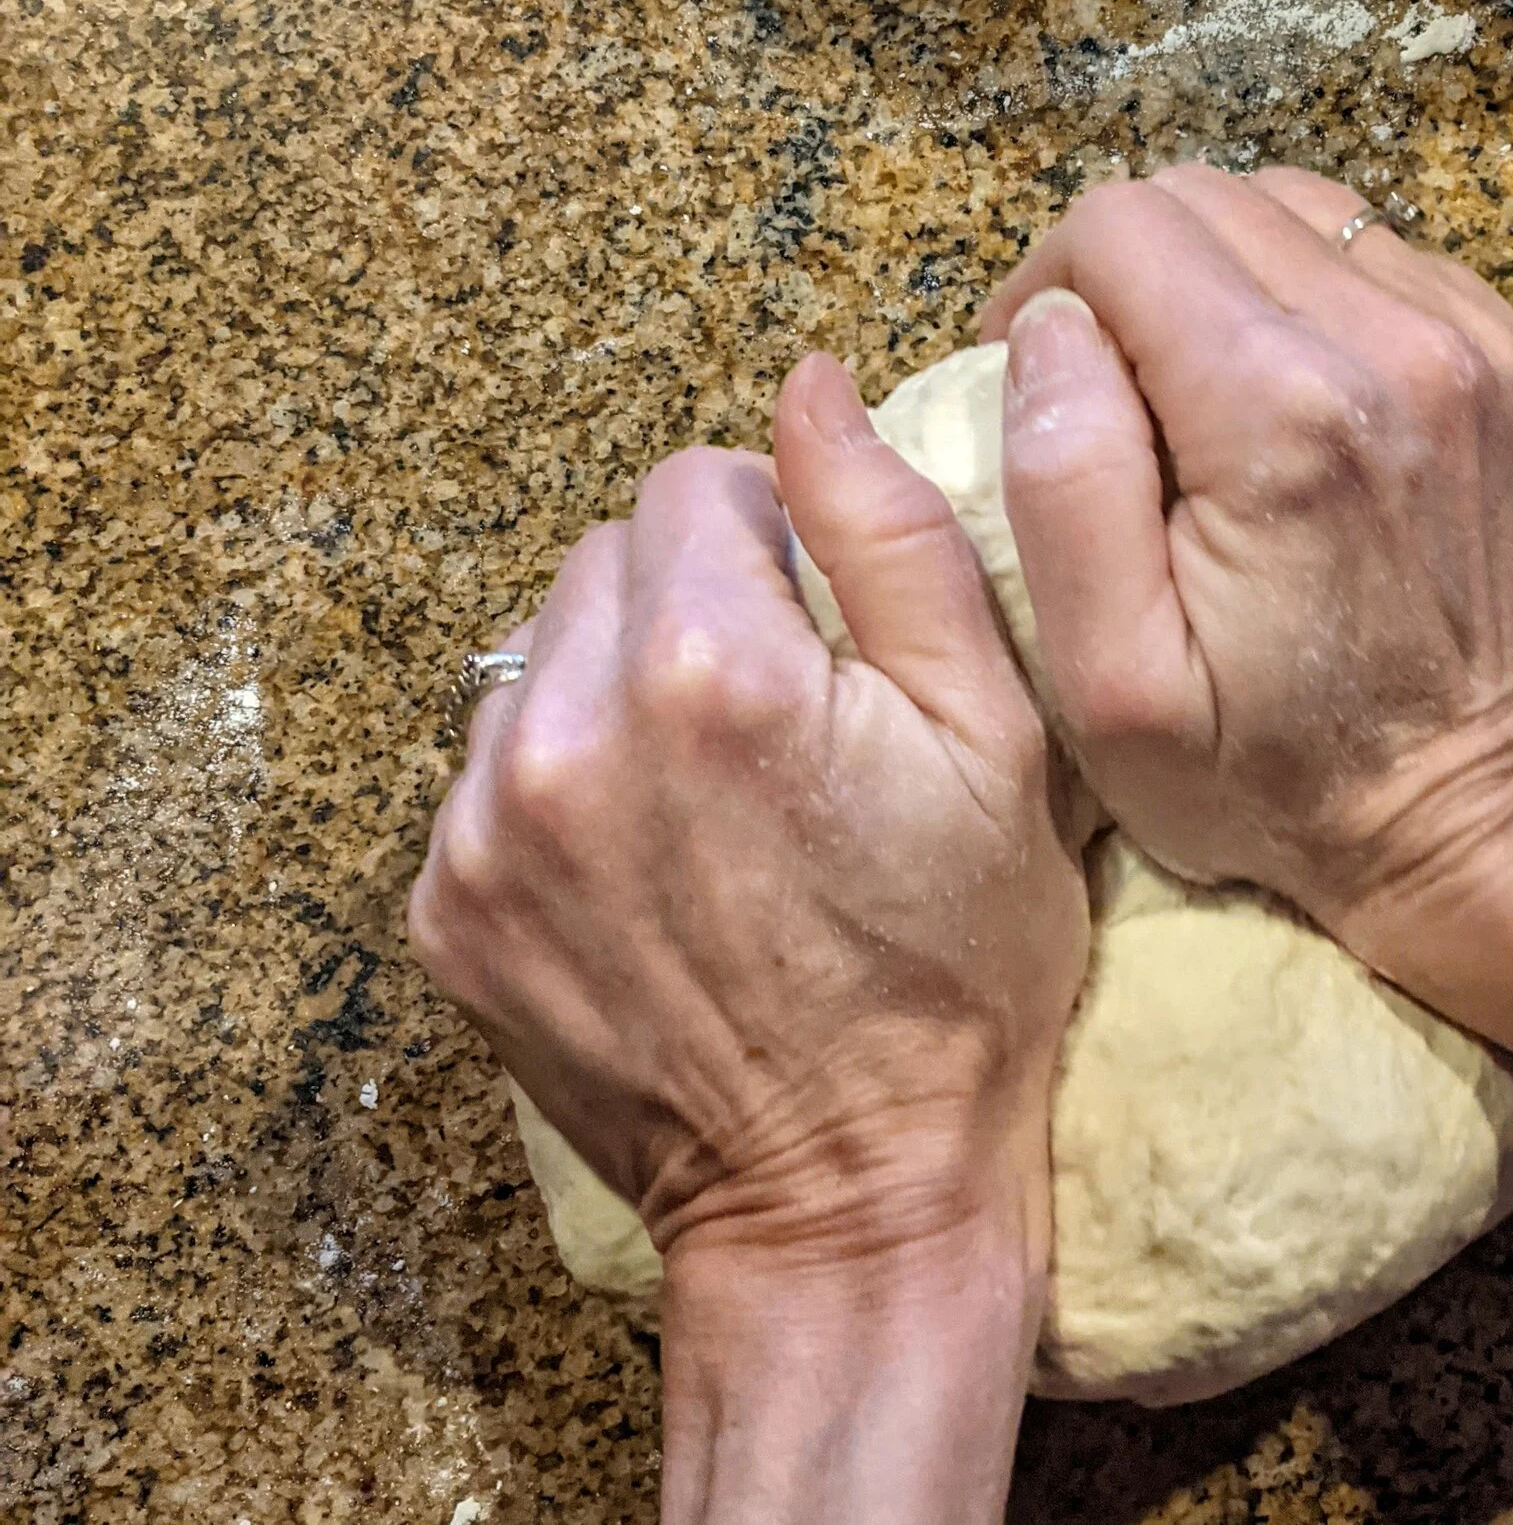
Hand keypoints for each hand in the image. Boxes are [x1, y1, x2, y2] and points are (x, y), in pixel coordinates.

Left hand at [408, 355, 1088, 1293]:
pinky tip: (653, 857)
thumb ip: (892, 530)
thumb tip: (814, 385)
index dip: (776, 534)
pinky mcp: (445, 911)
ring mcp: (486, 833)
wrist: (849, 1201)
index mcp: (713, 672)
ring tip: (713, 790)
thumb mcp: (992, 733)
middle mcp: (569, 738)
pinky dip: (565, 782)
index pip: (695, 479)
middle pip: (607, 555)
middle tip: (779, 711)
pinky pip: (491, 767)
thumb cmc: (953, 973)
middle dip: (694, 599)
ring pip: (541, 653)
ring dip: (619, 684)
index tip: (824, 626)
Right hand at [980, 163, 1512, 948]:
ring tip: (1214, 393)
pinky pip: (1390, 259)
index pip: (1122, 225)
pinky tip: (1313, 408)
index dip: (1051, 287)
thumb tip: (1050, 329)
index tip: (1041, 372)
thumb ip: (1063, 481)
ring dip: (1234, 276)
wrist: (1475, 811)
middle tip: (1120, 390)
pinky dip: (1328, 303)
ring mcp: (1484, 342)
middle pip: (1210, 196)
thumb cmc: (1273, 769)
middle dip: (1134, 271)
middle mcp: (1398, 345)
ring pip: (1303, 210)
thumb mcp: (1112, 680)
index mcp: (1280, 412)